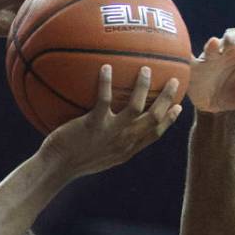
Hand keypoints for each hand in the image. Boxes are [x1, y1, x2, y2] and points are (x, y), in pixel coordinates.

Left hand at [40, 65, 182, 178]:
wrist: (57, 168)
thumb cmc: (73, 161)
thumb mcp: (99, 156)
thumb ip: (111, 142)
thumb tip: (112, 127)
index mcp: (127, 150)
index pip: (155, 134)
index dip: (169, 120)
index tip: (178, 106)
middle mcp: (123, 142)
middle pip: (154, 118)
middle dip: (167, 98)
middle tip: (173, 80)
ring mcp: (110, 133)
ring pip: (136, 107)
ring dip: (142, 87)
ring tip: (145, 69)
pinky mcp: (94, 124)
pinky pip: (104, 99)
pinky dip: (106, 82)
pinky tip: (106, 67)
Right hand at [187, 20, 234, 112]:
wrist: (215, 106)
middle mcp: (228, 51)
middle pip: (232, 36)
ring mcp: (211, 58)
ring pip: (213, 45)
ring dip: (215, 44)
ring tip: (216, 45)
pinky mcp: (196, 67)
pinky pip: (191, 59)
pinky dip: (189, 56)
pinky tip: (189, 56)